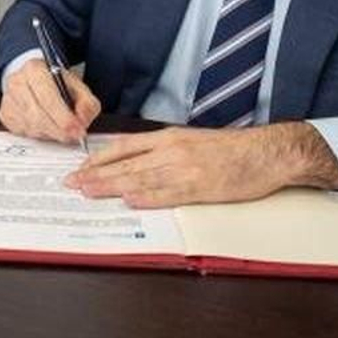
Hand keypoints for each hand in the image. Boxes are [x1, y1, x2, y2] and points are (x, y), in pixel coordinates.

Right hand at [0, 58, 100, 143]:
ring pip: (32, 127)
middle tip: (73, 136)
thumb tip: (82, 121)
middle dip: (59, 130)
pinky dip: (40, 134)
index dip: (64, 118)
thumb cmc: (56, 84)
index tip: (77, 130)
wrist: (34, 79)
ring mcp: (8, 100)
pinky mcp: (5, 114)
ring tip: (61, 128)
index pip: (48, 98)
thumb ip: (86, 103)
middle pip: (38, 115)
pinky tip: (47, 126)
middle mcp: (17, 83)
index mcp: (35, 70)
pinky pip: (24, 133)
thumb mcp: (78, 86)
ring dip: (51, 133)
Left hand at [64, 122, 337, 207]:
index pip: (124, 146)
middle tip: (70, 184)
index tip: (78, 168)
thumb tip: (136, 163)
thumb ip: (165, 151)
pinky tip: (130, 200)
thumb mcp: (193, 141)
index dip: (98, 159)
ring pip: (141, 178)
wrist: (267, 152)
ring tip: (87, 192)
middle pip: (126, 163)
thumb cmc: (232, 150)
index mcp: (170, 137)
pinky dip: (148, 197)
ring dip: (111, 186)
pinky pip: (170, 193)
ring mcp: (187, 168)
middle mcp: (173, 150)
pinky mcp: (203, 186)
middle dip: (95, 175)